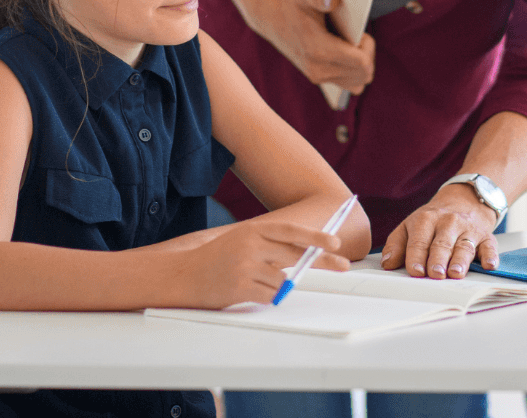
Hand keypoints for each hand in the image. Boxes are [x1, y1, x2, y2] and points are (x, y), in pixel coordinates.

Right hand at [174, 216, 347, 307]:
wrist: (184, 274)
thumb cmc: (218, 258)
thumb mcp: (244, 241)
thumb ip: (272, 246)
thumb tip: (307, 255)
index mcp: (254, 229)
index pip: (291, 232)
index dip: (316, 237)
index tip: (336, 243)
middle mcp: (251, 245)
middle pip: (297, 254)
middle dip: (322, 261)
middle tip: (343, 265)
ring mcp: (246, 266)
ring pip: (283, 280)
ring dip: (277, 285)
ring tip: (253, 282)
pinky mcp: (240, 287)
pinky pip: (269, 296)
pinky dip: (265, 296)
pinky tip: (246, 291)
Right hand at [256, 0, 375, 92]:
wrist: (270, 15)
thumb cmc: (292, 1)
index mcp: (319, 50)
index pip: (362, 63)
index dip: (368, 46)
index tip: (359, 31)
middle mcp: (319, 69)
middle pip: (364, 75)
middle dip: (367, 54)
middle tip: (356, 36)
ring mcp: (318, 77)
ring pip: (358, 83)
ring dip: (362, 65)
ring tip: (351, 45)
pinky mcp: (317, 78)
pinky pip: (349, 84)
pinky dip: (353, 71)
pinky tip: (345, 52)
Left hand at [380, 184, 499, 279]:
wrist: (465, 199)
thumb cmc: (433, 220)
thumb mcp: (410, 226)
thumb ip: (396, 244)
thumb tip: (387, 263)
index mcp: (425, 220)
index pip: (419, 241)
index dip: (416, 256)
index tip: (415, 271)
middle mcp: (447, 224)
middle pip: (441, 244)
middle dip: (437, 259)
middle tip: (434, 274)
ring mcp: (467, 230)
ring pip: (463, 246)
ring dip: (460, 260)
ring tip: (455, 273)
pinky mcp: (486, 237)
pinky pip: (489, 246)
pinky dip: (490, 256)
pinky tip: (489, 264)